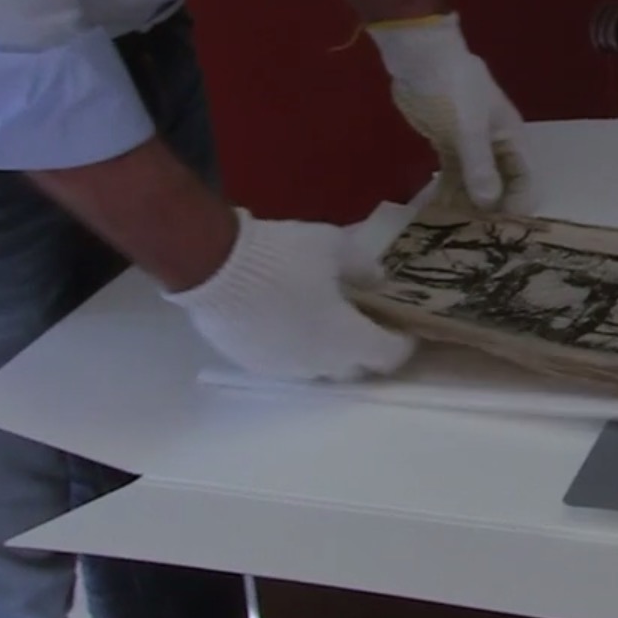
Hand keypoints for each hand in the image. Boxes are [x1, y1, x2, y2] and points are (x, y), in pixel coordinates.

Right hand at [165, 210, 415, 380]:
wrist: (215, 268)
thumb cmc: (282, 255)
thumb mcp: (333, 247)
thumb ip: (362, 267)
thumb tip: (376, 279)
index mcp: (346, 338)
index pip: (388, 356)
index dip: (401, 344)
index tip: (403, 328)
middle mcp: (319, 364)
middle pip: (355, 368)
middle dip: (365, 350)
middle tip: (365, 324)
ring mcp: (285, 369)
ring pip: (319, 369)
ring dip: (328, 352)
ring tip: (323, 324)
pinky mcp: (254, 365)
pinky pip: (287, 364)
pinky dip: (296, 349)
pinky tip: (288, 324)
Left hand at [368, 12, 534, 211]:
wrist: (421, 59)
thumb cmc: (454, 90)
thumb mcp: (469, 130)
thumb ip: (480, 167)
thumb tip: (490, 205)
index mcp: (510, 137)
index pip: (525, 177)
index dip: (518, 203)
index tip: (503, 230)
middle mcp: (495, 145)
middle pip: (501, 183)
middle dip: (492, 208)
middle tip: (474, 235)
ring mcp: (471, 145)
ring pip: (476, 181)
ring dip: (468, 202)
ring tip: (455, 229)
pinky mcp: (448, 144)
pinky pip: (454, 174)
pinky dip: (450, 190)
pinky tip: (439, 210)